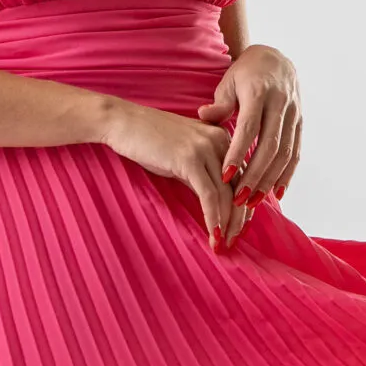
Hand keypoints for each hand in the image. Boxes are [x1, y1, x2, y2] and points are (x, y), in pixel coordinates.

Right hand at [102, 99, 252, 251]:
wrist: (122, 121)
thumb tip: (216, 204)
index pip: (243, 177)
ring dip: (227, 224)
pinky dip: (213, 218)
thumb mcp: (183, 156)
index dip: (243, 206)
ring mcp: (205, 148)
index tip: (238, 228)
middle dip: (239, 219)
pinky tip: (213, 235)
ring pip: (227, 194)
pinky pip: (208, 195)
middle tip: (233, 242)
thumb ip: (203, 174)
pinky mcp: (189, 158)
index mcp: (222, 137)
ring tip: (223, 244)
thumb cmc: (149, 139)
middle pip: (240, 187)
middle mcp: (220, 140)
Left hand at [196, 45, 301, 226]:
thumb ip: (219, 103)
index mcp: (259, 93)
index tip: (226, 176)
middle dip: (255, 176)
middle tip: (239, 199)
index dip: (238, 153)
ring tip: (253, 201)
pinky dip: (287, 174)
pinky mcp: (300, 122)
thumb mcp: (228, 82)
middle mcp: (280, 104)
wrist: (275, 59)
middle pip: (269, 146)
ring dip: (270, 180)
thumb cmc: (245, 74)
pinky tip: (277, 193)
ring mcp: (293, 114)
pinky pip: (296, 152)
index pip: (249, 128)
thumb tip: (203, 116)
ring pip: (284, 153)